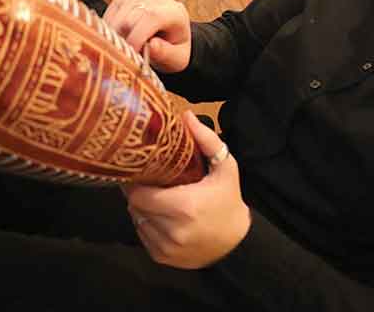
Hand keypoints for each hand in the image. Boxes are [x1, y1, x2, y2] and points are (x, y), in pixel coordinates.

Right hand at [103, 0, 190, 72]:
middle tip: (125, 54)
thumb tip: (152, 45)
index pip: (152, 17)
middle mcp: (158, 0)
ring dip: (116, 31)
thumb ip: (166, 53)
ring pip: (120, 10)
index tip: (131, 53)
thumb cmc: (174, 50)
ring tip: (123, 47)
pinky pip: (113, 9)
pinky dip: (110, 25)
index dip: (138, 36)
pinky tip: (116, 38)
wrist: (170, 38)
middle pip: (133, 13)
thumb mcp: (177, 58)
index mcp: (175, 13)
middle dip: (124, 36)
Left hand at [122, 111, 250, 268]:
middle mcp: (172, 230)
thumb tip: (186, 116)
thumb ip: (206, 140)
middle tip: (148, 182)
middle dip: (139, 194)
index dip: (136, 183)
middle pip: (135, 207)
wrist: (237, 243)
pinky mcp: (163, 258)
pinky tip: (162, 217)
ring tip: (157, 199)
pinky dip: (148, 225)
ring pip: (137, 221)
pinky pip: (142, 236)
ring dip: (142, 210)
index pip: (139, 195)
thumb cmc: (229, 201)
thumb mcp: (225, 167)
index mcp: (184, 206)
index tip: (140, 172)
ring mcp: (166, 247)